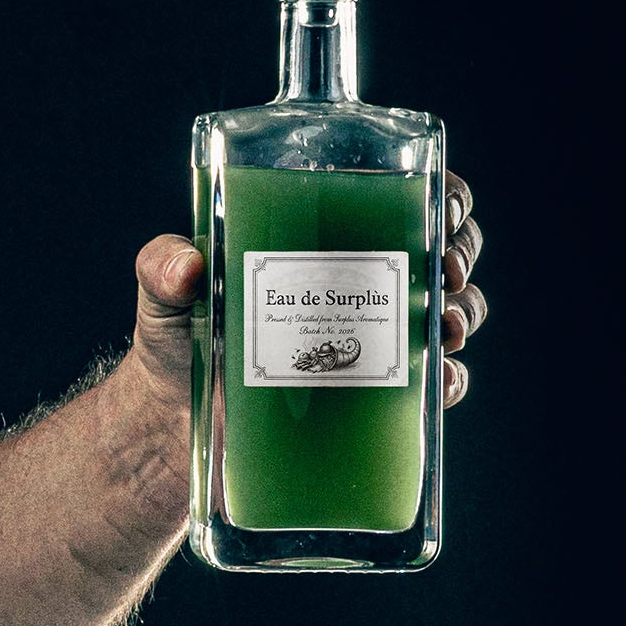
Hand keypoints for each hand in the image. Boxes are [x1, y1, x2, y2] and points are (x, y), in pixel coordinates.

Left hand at [129, 170, 486, 411]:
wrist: (171, 429)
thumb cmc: (173, 343)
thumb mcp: (162, 293)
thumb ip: (161, 266)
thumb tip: (186, 266)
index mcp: (320, 239)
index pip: (399, 199)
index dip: (442, 196)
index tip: (444, 210)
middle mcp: (355, 285)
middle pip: (440, 250)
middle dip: (459, 254)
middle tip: (443, 272)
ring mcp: (370, 341)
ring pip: (450, 312)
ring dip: (464, 313)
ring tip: (444, 326)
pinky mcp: (372, 398)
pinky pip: (433, 386)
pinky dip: (448, 381)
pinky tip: (439, 381)